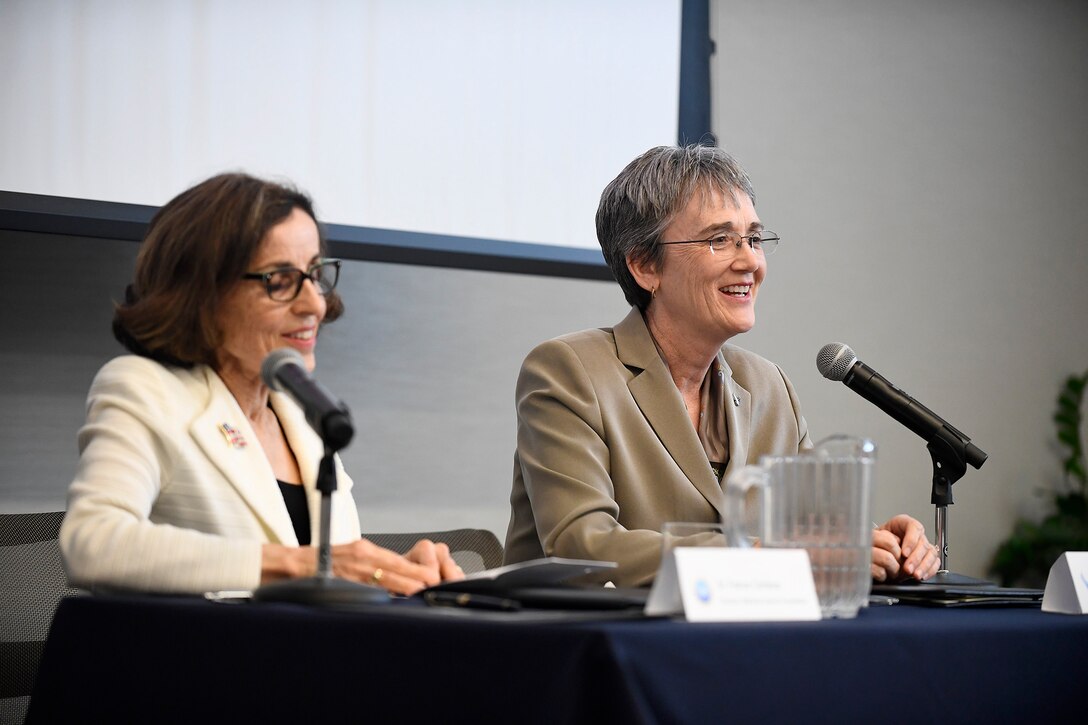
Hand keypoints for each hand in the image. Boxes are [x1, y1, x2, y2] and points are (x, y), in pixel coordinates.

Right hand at [262, 538, 464, 595]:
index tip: (433, 577)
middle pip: (396, 566)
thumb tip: (393, 581)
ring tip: (421, 592)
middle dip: (416, 576)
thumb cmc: (321, 563)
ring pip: (383, 577)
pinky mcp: (340, 579)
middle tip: (435, 584)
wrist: (291, 565)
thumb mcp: (350, 558)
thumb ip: (371, 568)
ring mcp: (351, 567)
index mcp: (365, 550)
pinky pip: (363, 588)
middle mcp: (361, 555)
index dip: (416, 569)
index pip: (397, 560)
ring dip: (403, 586)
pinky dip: (378, 594)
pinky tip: (390, 600)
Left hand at [871, 514, 940, 581]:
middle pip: (923, 543)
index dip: (911, 541)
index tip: (904, 553)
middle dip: (916, 558)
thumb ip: (880, 536)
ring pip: (931, 553)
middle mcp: (915, 533)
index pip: (914, 527)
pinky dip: (930, 570)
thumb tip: (881, 541)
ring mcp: (923, 545)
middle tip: (908, 568)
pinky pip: (935, 562)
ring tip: (915, 575)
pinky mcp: (927, 556)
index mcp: (904, 523)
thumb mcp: (876, 535)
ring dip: (924, 566)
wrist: (878, 549)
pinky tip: (922, 575)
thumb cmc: (877, 540)